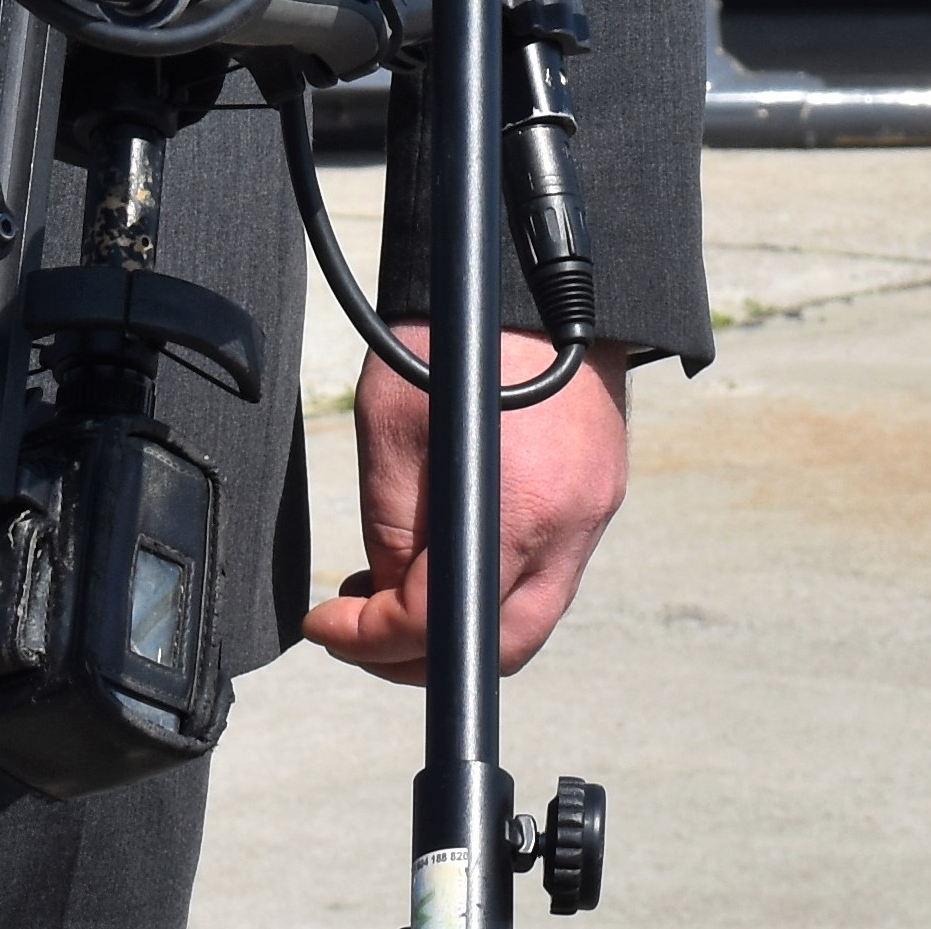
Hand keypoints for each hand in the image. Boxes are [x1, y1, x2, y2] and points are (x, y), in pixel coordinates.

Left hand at [307, 339, 633, 683]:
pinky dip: (499, 581)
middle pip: (505, 647)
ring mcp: (596, 510)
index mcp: (516, 512)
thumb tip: (390, 597)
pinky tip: (455, 551)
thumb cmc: (449, 339)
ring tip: (401, 590)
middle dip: (423, 656)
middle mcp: (569, 524)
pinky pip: (552, 569)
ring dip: (464, 623)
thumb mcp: (391, 435)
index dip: (368, 642)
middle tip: (366, 632)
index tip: (326, 626)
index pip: (439, 627)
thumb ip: (393, 535)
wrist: (523, 274)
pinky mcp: (603, 490)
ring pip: (533, 614)